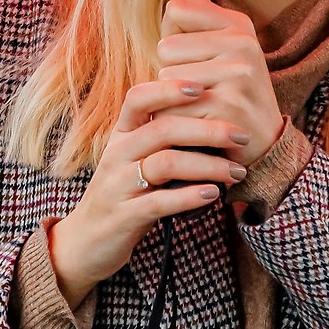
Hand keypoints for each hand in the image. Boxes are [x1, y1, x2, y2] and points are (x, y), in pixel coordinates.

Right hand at [45, 80, 252, 307]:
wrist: (86, 241)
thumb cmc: (125, 193)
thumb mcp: (136, 158)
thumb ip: (163, 137)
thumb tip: (213, 113)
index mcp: (121, 135)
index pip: (139, 97)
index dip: (169, 88)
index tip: (204, 86)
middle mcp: (116, 154)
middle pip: (163, 128)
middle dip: (208, 130)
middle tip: (241, 136)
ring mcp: (118, 186)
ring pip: (165, 163)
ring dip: (208, 165)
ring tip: (236, 172)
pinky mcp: (124, 217)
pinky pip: (159, 202)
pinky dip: (189, 196)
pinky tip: (213, 194)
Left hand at [157, 0, 283, 165]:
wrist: (265, 146)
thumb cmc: (233, 93)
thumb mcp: (223, 49)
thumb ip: (199, 14)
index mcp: (238, 25)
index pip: (176, 10)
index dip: (174, 37)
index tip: (194, 54)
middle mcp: (242, 44)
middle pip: (166, 47)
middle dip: (173, 73)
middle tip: (202, 89)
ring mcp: (237, 75)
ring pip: (166, 79)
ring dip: (174, 101)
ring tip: (202, 108)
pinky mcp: (227, 106)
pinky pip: (174, 108)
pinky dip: (179, 122)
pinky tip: (201, 125)